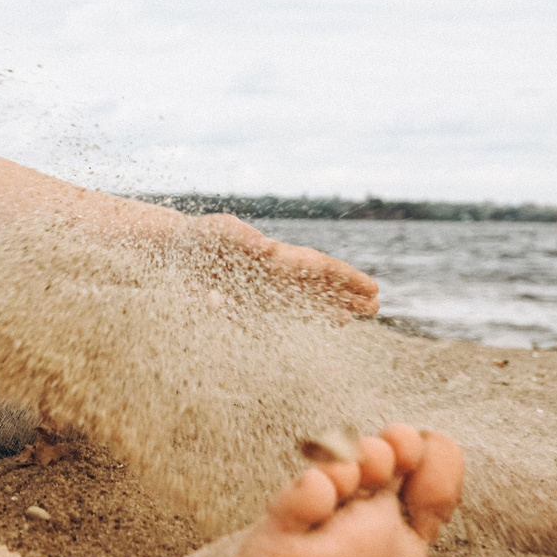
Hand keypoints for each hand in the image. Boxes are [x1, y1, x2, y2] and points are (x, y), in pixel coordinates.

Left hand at [195, 214, 380, 315]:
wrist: (181, 246)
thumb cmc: (201, 237)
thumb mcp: (220, 231)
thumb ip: (241, 238)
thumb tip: (267, 248)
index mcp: (277, 256)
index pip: (320, 268)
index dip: (347, 279)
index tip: (372, 288)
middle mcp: (278, 271)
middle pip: (320, 284)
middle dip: (347, 295)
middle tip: (376, 307)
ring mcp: (267, 285)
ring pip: (306, 298)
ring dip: (330, 307)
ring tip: (354, 317)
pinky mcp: (251, 299)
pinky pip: (283, 313)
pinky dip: (302, 318)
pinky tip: (319, 325)